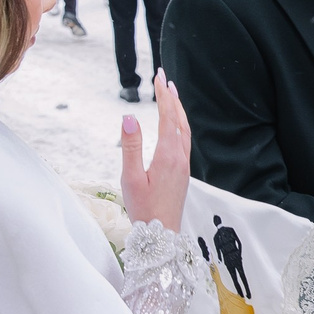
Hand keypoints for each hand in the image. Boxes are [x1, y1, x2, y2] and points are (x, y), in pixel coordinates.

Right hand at [120, 74, 190, 230]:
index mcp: (168, 156)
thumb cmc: (144, 210)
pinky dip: (180, 125)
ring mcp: (184, 165)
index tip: (158, 76)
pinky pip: (185, 140)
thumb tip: (129, 117)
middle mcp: (180, 158)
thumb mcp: (130, 178)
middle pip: (179, 120)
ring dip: (178, 110)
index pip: (167, 117)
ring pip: (184, 130)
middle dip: (172, 97)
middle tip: (164, 78)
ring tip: (172, 94)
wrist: (161, 236)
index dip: (163, 95)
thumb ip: (130, 146)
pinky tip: (175, 125)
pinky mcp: (183, 173)